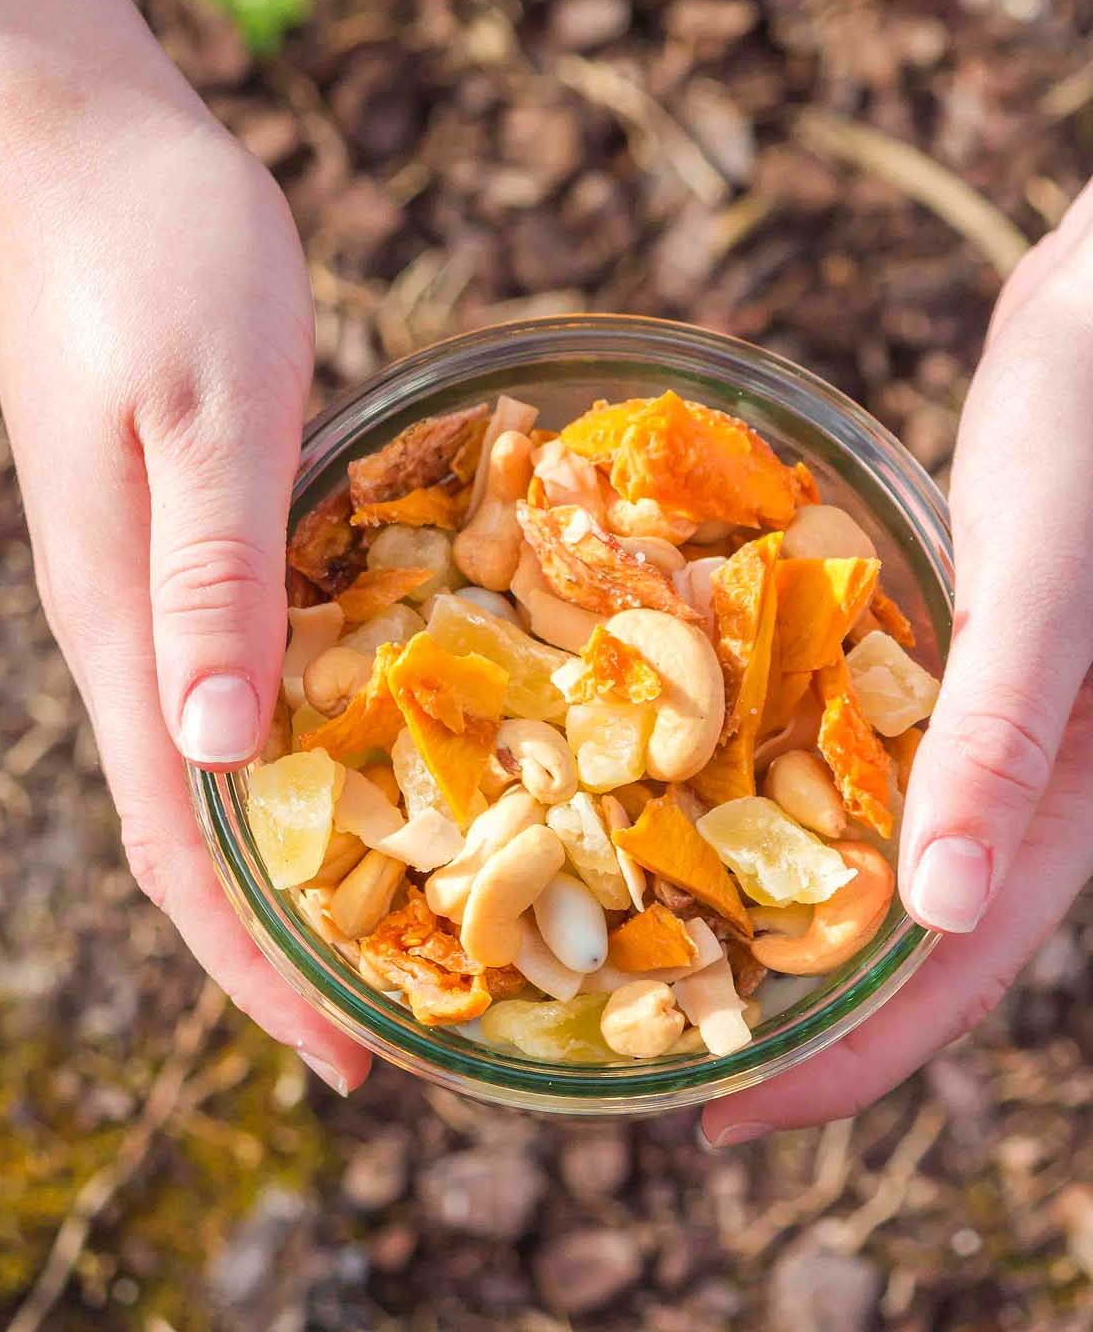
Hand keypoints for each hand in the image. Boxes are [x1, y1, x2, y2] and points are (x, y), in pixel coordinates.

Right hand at [0, 0, 368, 1095]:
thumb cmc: (150, 250)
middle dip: (286, 940)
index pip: (179, 847)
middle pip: (193, 830)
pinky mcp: (178, 519)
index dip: (258, 971)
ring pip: (214, 757)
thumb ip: (213, 579)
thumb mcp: (206, 408)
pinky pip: (236, 669)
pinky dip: (300, 737)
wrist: (78, 135)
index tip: (355, 1062)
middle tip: (405, 1013)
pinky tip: (368, 736)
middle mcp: (121, 620)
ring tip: (399, 911)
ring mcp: (142, 571)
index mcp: (119, 619)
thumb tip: (219, 760)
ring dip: (297, 849)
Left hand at [703, 193, 1092, 1143]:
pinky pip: (848, 752)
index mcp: (1063, 808)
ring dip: (777, 906)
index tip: (716, 1120)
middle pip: (896, 941)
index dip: (836, 1065)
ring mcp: (974, 728)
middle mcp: (1016, 790)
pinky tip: (691, 782)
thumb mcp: (1050, 589)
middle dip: (787, 1008)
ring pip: (867, 852)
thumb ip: (1008, 742)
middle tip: (657, 1053)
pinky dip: (776, 784)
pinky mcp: (937, 661)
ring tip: (658, 940)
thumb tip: (944, 914)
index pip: (945, 981)